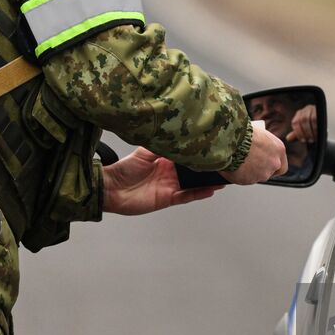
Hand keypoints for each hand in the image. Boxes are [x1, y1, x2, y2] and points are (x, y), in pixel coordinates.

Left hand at [103, 147, 220, 215]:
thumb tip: (176, 136)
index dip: (196, 151)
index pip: (184, 154)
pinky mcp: (167, 198)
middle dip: (206, 166)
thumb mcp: (144, 152)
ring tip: (223, 176)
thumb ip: (161, 146)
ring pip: (193, 183)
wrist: (111, 189)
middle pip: (192, 170)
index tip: (210, 145)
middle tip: (223, 160)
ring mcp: (170, 186)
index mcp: (164, 160)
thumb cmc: (123, 170)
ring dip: (207, 181)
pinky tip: (210, 190)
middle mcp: (169, 173)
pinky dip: (198, 193)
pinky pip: (186, 196)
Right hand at [222, 121, 287, 184]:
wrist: (232, 138)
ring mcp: (263, 173)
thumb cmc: (243, 132)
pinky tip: (233, 166)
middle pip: (268, 172)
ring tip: (237, 162)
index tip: (265, 165)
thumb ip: (262, 146)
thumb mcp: (259, 135)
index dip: (272, 167)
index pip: (281, 165)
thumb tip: (256, 150)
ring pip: (256, 177)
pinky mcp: (250, 180)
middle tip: (248, 164)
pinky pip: (244, 180)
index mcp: (279, 149)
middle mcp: (274, 162)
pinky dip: (239, 175)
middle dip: (259, 170)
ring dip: (248, 173)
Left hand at [286, 104, 317, 142]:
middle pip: (302, 120)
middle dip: (306, 132)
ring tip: (313, 138)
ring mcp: (313, 108)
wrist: (325, 127)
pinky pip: (317, 118)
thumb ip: (296, 134)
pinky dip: (316, 127)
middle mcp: (305, 109)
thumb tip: (288, 138)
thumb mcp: (304, 132)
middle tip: (309, 140)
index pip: (295, 122)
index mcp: (299, 114)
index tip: (303, 140)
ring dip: (312, 130)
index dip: (298, 132)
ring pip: (310, 119)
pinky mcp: (320, 110)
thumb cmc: (313, 129)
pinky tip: (318, 134)